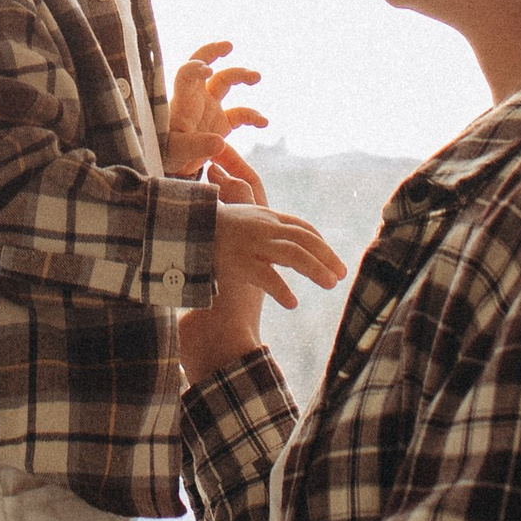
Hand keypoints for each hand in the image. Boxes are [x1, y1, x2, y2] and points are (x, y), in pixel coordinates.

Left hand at [165, 41, 265, 181]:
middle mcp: (196, 97)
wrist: (172, 166)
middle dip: (214, 52)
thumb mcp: (177, 151)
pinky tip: (263, 122)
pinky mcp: (221, 122)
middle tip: (228, 45)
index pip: (185, 75)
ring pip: (225, 81)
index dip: (195, 68)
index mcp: (182, 101)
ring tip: (256, 77)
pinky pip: (240, 114)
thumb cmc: (166, 153)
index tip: (207, 70)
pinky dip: (252, 116)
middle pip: (203, 64)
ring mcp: (209, 107)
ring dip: (240, 75)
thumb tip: (218, 142)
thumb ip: (196, 146)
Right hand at [180, 196, 344, 382]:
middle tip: (341, 275)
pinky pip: (266, 276)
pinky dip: (281, 290)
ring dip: (315, 270)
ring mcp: (250, 243)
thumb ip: (257, 224)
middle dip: (326, 256)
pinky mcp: (237, 261)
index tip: (332, 258)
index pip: (300, 226)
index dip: (319, 242)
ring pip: (293, 254)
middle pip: (303, 239)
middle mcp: (261, 227)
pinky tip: (292, 303)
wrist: (178, 226)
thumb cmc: (206, 225)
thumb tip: (276, 235)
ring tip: (330, 285)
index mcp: (263, 217)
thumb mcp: (236, 217)